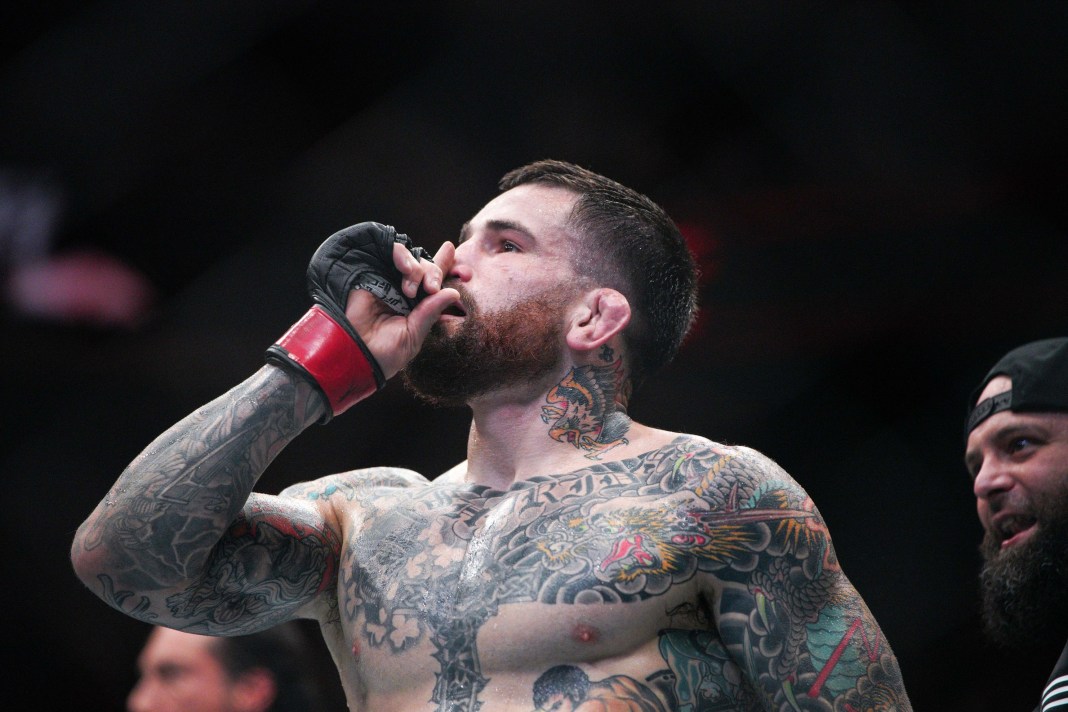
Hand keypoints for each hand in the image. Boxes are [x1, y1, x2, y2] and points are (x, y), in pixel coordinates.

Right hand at [345, 240, 458, 378]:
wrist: (354, 354)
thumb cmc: (384, 354)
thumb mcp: (414, 335)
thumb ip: (430, 313)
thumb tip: (453, 293)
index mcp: (418, 307)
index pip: (437, 284)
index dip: (451, 272)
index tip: (466, 273)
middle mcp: (405, 291)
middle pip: (428, 268)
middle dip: (436, 272)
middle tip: (431, 288)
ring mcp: (389, 281)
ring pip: (413, 259)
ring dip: (419, 268)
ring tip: (412, 288)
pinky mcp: (373, 273)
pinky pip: (392, 253)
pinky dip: (403, 254)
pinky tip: (406, 269)